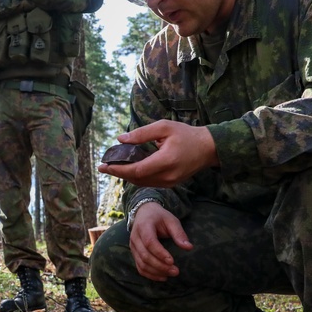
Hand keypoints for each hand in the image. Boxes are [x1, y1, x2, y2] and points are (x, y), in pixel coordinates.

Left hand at [97, 120, 218, 187]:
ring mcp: (170, 182)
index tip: (103, 166)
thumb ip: (142, 133)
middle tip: (104, 166)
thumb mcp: (164, 127)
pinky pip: (150, 183)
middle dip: (119, 173)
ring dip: (127, 176)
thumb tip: (121, 139)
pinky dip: (138, 177)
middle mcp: (167, 176)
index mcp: (165, 161)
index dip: (118, 170)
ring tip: (114, 167)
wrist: (208, 148)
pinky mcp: (171, 184)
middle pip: (136, 179)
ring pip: (142, 183)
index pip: (136, 170)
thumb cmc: (186, 134)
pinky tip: (130, 169)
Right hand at [129, 203, 192, 280]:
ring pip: (141, 264)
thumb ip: (179, 233)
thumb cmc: (159, 217)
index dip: (160, 253)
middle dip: (160, 266)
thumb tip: (189, 247)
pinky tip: (162, 277)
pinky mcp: (134, 254)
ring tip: (171, 274)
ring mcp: (133, 247)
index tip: (172, 261)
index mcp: (144, 226)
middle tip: (176, 271)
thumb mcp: (171, 220)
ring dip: (156, 272)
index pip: (149, 242)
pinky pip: (140, 267)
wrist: (144, 213)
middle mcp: (135, 238)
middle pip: (145, 255)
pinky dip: (150, 275)